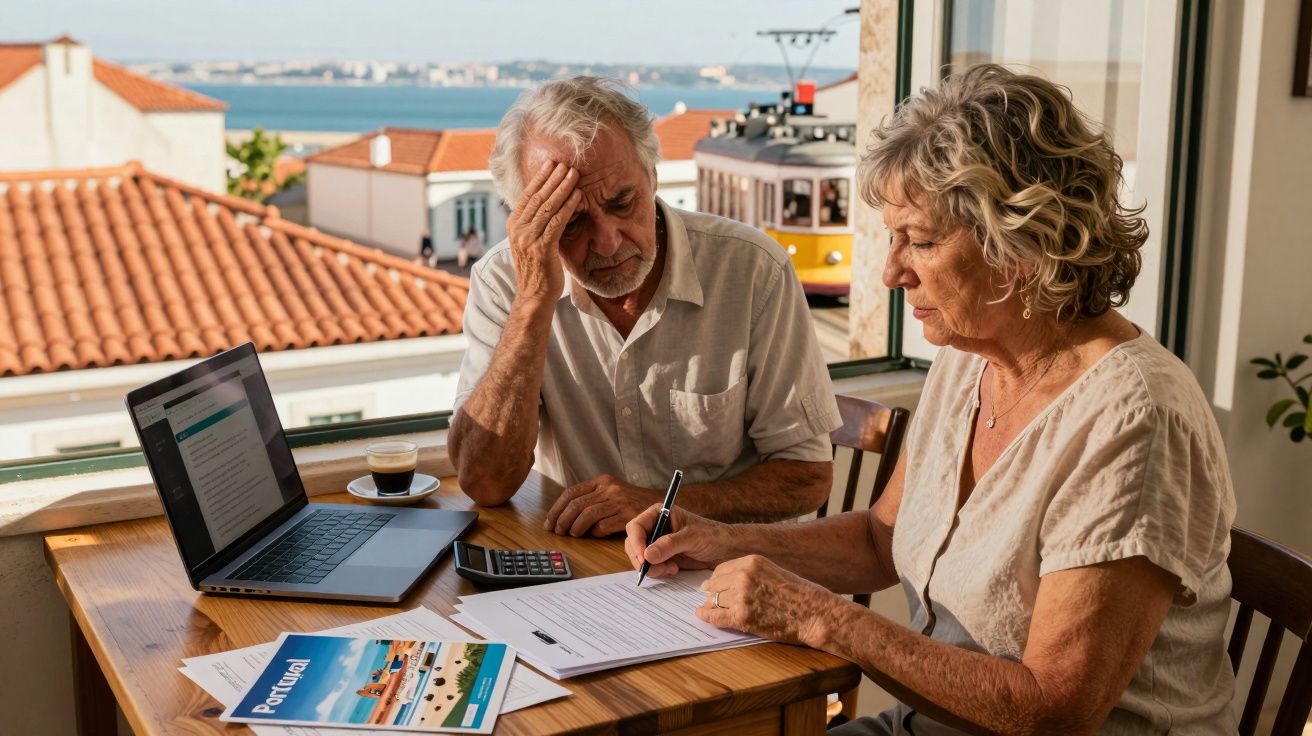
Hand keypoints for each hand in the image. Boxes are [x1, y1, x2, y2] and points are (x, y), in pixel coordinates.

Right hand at [506, 161, 580, 302]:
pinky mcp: (541, 248)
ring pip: (547, 207)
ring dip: (562, 188)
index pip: (527, 196)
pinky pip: (556, 222)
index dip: (540, 178)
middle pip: (537, 197)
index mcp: (513, 225)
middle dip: (553, 178)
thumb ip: (535, 223)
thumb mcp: (531, 241)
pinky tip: (577, 197)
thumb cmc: (537, 268)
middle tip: (566, 163)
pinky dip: (568, 207)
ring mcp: (528, 239)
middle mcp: (517, 230)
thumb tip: (548, 204)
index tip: (551, 164)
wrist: (534, 296)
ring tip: (574, 174)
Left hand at [545, 474, 656, 536]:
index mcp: (602, 481)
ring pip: (587, 515)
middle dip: (562, 520)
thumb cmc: (631, 503)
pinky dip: (594, 533)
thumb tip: (563, 515)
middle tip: (558, 532)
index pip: (571, 493)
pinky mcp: (627, 516)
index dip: (556, 509)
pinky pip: (603, 526)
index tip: (549, 522)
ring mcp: (619, 501)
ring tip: (573, 535)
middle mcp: (609, 489)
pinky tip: (593, 536)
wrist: (660, 506)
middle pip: (576, 504)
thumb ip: (591, 499)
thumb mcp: (611, 493)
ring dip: (575, 528)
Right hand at [624, 505, 733, 577]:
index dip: (636, 542)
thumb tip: (647, 555)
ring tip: (670, 569)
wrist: (725, 548)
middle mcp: (655, 527)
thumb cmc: (711, 535)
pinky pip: (650, 567)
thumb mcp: (691, 537)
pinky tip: (673, 569)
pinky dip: (658, 572)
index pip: (636, 527)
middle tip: (655, 569)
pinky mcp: (662, 557)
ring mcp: (657, 543)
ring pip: (640, 558)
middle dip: (642, 559)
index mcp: (659, 514)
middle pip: (633, 544)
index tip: (644, 558)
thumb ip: (669, 544)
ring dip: (651, 568)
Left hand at [696, 554, 837, 646]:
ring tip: (707, 610)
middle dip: (710, 593)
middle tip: (707, 599)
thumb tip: (728, 581)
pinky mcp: (742, 616)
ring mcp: (741, 596)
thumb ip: (751, 574)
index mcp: (752, 561)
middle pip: (714, 585)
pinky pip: (716, 617)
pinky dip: (707, 618)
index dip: (715, 580)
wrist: (814, 613)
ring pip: (714, 601)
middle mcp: (744, 575)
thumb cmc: (800, 595)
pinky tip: (702, 617)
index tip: (711, 586)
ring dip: (710, 606)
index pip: (721, 570)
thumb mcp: (774, 572)